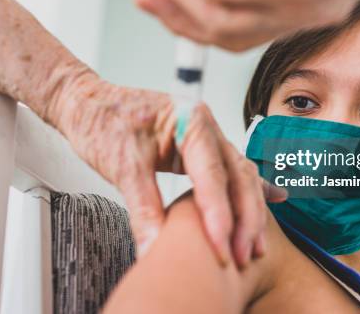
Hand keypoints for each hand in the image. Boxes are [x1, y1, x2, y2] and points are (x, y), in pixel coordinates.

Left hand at [48, 69, 286, 266]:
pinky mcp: (198, 152)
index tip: (220, 245)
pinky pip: (229, 174)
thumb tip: (155, 248)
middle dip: (243, 217)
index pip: (212, 172)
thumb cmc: (102, 120)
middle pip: (237, 175)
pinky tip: (272, 200)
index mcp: (191, 119)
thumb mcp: (121, 164)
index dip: (219, 212)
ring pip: (239, 177)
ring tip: (252, 247)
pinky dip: (248, 191)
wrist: (88, 104)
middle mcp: (205, 127)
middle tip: (241, 255)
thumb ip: (143, 206)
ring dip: (247, 212)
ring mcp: (205, 139)